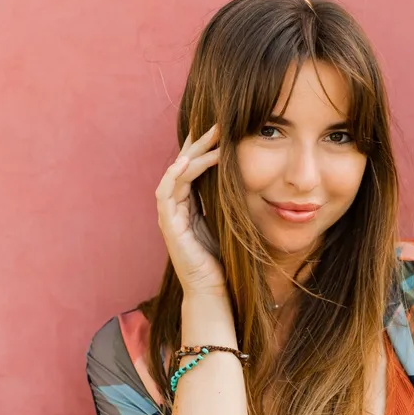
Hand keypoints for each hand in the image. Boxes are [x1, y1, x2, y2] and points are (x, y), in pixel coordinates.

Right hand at [155, 125, 224, 296]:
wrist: (213, 290)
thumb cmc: (222, 260)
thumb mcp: (228, 223)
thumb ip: (228, 203)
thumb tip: (247, 181)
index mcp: (189, 206)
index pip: (192, 168)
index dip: (202, 147)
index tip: (218, 128)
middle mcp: (175, 207)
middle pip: (183, 166)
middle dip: (198, 143)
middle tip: (216, 124)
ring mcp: (169, 216)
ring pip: (175, 174)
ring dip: (192, 154)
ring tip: (210, 137)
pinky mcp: (168, 226)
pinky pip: (166, 194)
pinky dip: (175, 176)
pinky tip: (187, 162)